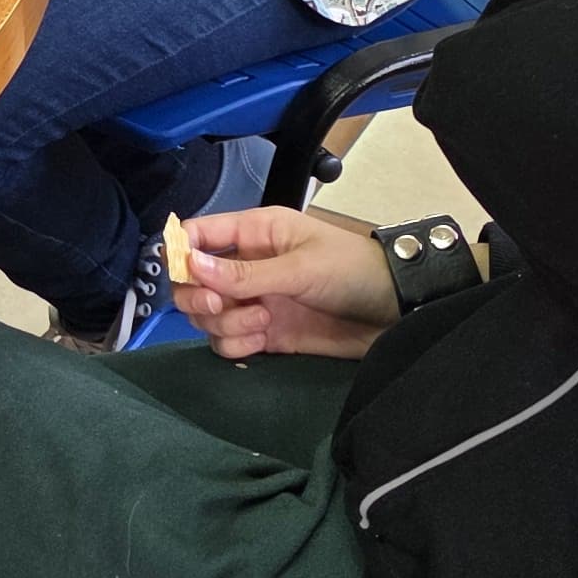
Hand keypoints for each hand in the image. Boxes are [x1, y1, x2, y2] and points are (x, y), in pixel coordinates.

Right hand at [173, 207, 404, 360]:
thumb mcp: (300, 267)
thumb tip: (189, 265)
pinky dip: (236, 344)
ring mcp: (253, 301)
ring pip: (207, 315)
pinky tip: (263, 339)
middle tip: (224, 304)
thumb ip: (245, 273)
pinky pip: (227, 341)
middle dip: (199, 296)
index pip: (196, 235)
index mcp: (253, 233)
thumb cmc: (353, 271)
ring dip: (224, 322)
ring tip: (261, 322)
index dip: (181, 254)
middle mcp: (245, 266)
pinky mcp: (264, 334)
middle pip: (191, 282)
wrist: (397, 313)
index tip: (186, 276)